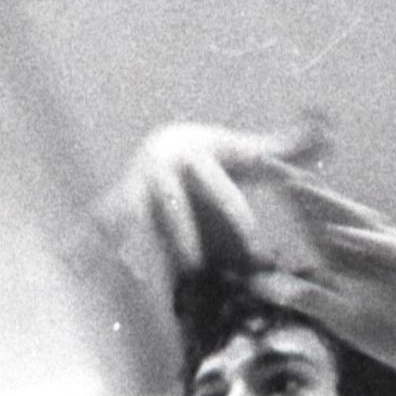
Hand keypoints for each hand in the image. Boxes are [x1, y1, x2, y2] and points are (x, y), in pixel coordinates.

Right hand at [93, 119, 328, 282]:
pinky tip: (67, 259)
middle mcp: (165, 173)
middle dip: (183, 237)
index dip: (241, 223)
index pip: (225, 195)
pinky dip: (82, 241)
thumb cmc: (216, 158)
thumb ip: (290, 146)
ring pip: (131, 219)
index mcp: (200, 160)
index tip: (260, 254)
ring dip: (122, 241)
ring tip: (122, 267)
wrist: (165, 145)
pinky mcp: (117, 204)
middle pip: (176, 211)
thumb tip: (328, 129)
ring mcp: (137, 189)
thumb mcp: (249, 152)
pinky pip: (98, 223)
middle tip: (193, 266)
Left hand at [257, 170, 395, 372]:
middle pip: (328, 213)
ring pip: (355, 222)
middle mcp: (363, 247)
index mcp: (341, 258)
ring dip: (327, 205)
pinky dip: (362, 240)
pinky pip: (383, 249)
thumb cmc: (384, 331)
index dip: (288, 198)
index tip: (262, 172)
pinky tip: (338, 232)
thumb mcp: (341, 319)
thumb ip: (310, 300)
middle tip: (271, 164)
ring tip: (297, 187)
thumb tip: (263, 288)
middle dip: (301, 189)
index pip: (309, 221)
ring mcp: (387, 252)